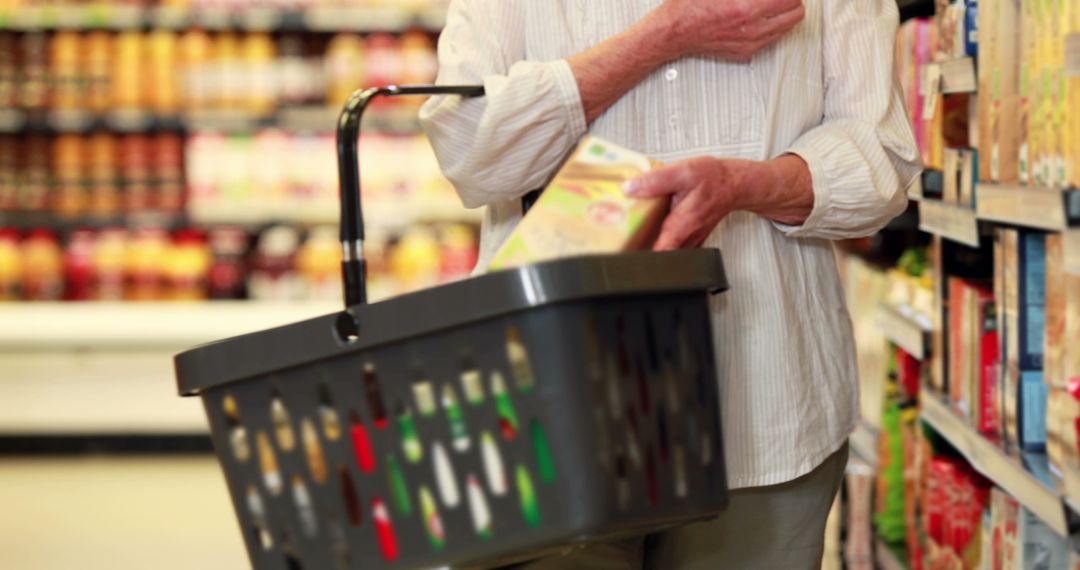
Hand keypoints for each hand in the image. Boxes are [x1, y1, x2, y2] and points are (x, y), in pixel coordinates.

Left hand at [623, 157, 751, 250]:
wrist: (735, 184)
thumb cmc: (714, 179)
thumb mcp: (682, 172)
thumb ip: (654, 181)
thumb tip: (629, 189)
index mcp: (682, 224)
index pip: (661, 254)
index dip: (643, 261)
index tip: (626, 260)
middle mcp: (687, 237)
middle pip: (662, 258)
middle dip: (642, 256)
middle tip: (624, 249)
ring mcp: (691, 240)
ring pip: (670, 255)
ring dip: (653, 251)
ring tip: (634, 242)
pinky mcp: (693, 237)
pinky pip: (676, 248)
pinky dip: (664, 244)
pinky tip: (653, 233)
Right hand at [653, 0, 805, 61]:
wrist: (674, 32)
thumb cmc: (689, 7)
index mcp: (747, 8)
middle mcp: (753, 28)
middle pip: (796, 13)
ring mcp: (751, 43)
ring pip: (787, 28)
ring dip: (785, 13)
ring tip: (773, 3)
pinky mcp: (746, 52)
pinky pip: (772, 39)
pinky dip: (773, 26)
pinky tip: (762, 17)